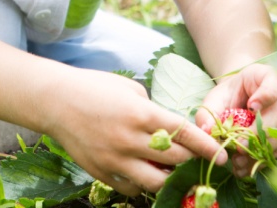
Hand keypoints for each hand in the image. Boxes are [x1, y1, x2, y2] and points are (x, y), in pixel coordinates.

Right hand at [41, 68, 226, 195]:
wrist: (55, 100)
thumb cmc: (94, 87)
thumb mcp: (130, 88)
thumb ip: (152, 109)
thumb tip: (169, 128)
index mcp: (142, 114)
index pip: (185, 134)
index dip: (208, 147)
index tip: (222, 156)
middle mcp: (130, 139)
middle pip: (176, 160)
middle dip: (192, 162)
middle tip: (198, 163)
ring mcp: (114, 159)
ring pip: (156, 182)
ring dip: (169, 178)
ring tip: (172, 172)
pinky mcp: (100, 171)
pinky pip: (130, 189)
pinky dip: (141, 185)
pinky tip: (142, 174)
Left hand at [195, 63, 276, 176]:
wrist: (241, 99)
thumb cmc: (229, 95)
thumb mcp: (216, 98)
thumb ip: (209, 112)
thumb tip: (207, 131)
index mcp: (269, 77)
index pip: (274, 84)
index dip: (265, 96)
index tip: (252, 107)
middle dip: (258, 132)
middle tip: (239, 145)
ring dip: (260, 149)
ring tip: (239, 160)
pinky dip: (262, 159)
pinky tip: (245, 166)